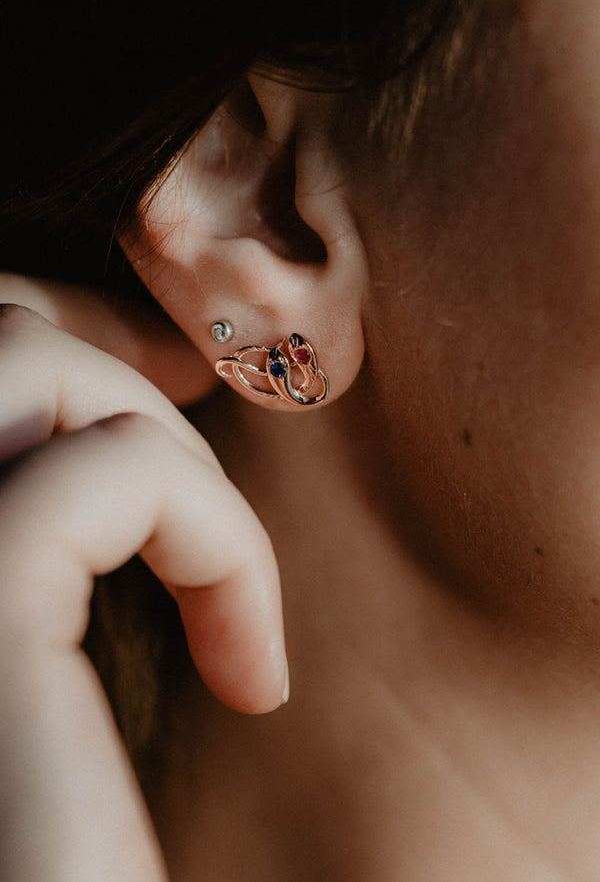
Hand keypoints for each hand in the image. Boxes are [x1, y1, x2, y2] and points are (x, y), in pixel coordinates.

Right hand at [0, 277, 287, 880]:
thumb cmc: (79, 836)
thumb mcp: (68, 645)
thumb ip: (66, 521)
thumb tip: (137, 405)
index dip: (63, 329)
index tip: (178, 376)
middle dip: (120, 361)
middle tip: (215, 457)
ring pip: (31, 368)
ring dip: (172, 450)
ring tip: (226, 583)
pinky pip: (118, 480)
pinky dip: (222, 547)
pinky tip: (255, 677)